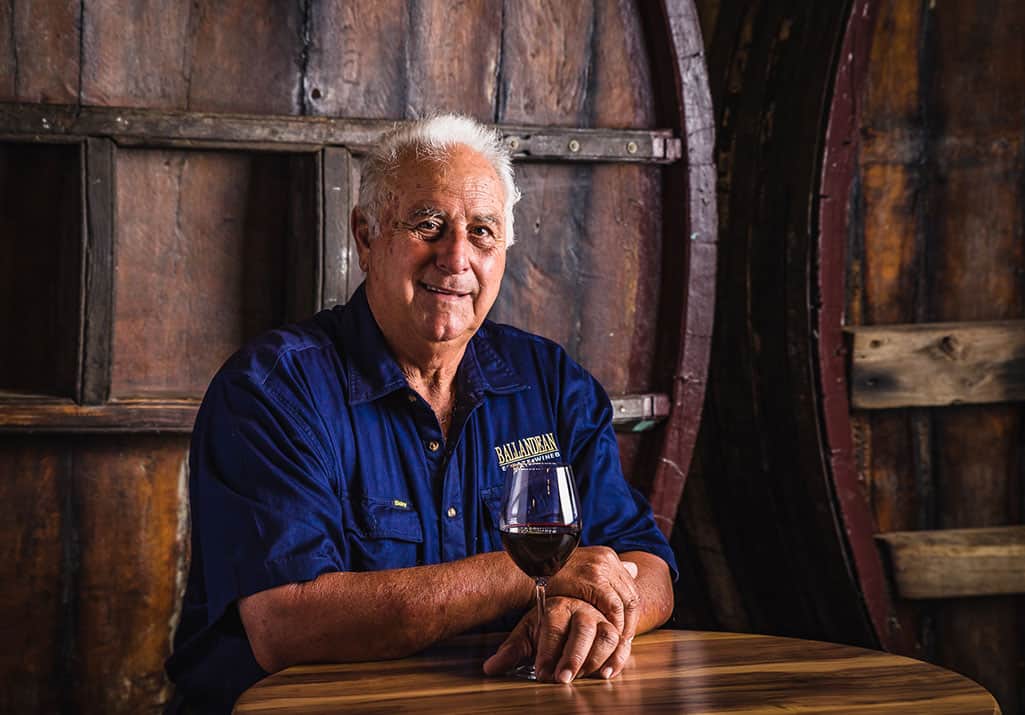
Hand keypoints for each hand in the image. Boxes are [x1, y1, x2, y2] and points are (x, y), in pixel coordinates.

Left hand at [483, 597, 631, 682]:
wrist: (572, 606)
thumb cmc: (547, 625)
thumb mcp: (527, 634)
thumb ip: (512, 651)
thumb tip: (489, 668)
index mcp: (557, 607)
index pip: (554, 626)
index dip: (548, 651)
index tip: (542, 673)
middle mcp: (582, 609)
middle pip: (583, 628)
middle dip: (573, 656)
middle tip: (562, 679)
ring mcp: (602, 617)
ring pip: (607, 634)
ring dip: (597, 658)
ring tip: (584, 678)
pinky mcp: (617, 629)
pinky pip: (623, 642)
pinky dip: (618, 659)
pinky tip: (606, 674)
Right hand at [545, 547, 638, 665]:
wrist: (524, 575)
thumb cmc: (548, 577)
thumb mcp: (580, 571)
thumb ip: (605, 573)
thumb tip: (634, 569)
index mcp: (606, 555)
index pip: (629, 586)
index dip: (629, 610)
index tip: (625, 627)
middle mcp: (607, 558)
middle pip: (631, 593)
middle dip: (631, 619)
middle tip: (625, 639)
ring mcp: (601, 567)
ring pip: (626, 600)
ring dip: (625, 623)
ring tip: (618, 641)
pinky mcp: (595, 579)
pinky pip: (613, 606)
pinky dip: (614, 622)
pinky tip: (608, 634)